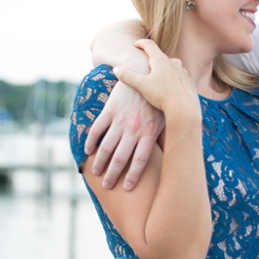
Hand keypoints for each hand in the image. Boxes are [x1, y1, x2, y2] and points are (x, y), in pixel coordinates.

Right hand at [84, 70, 164, 190]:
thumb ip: (162, 137)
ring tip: (95, 173)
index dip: (133, 176)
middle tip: (107, 186)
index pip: (140, 160)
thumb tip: (170, 157)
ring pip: (106, 147)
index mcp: (148, 131)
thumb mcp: (163, 117)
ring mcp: (121, 119)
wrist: (142, 70)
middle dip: (113, 174)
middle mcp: (134, 128)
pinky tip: (87, 151)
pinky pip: (97, 130)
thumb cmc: (156, 97)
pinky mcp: (110, 110)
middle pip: (121, 158)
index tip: (127, 188)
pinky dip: (90, 142)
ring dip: (99, 162)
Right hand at [115, 40, 199, 116]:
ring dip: (164, 69)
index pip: (150, 45)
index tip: (136, 44)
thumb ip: (128, 76)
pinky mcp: (189, 81)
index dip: (141, 43)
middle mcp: (173, 63)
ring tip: (157, 78)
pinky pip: (179, 77)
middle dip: (152, 59)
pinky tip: (169, 88)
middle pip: (161, 56)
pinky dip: (173, 79)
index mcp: (161, 60)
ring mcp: (183, 72)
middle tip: (145, 64)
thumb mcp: (141, 85)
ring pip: (171, 67)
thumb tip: (116, 69)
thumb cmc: (161, 95)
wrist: (184, 109)